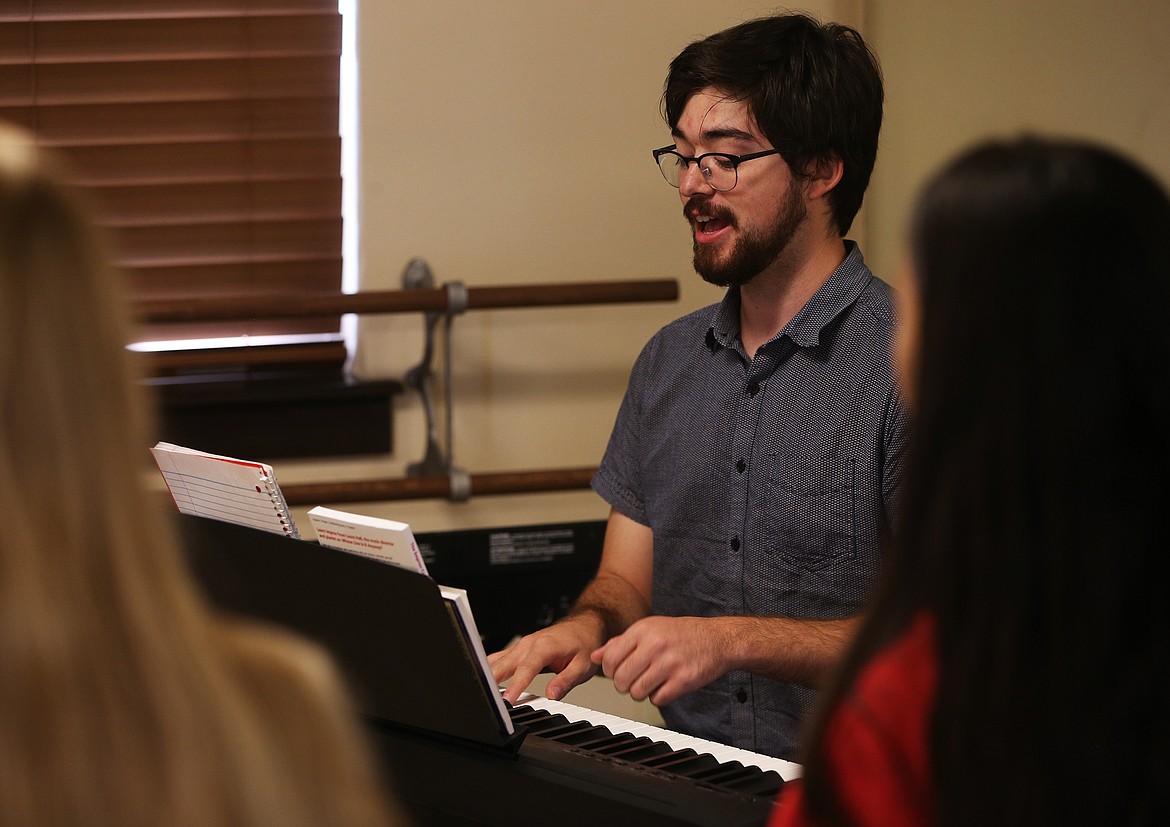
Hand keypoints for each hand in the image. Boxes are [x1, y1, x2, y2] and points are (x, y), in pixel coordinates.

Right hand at [488, 614, 603, 703]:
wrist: (583, 626)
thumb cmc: (583, 643)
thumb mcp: (582, 666)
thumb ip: (566, 681)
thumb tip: (551, 695)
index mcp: (545, 646)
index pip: (526, 668)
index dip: (516, 685)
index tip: (507, 700)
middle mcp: (529, 643)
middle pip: (504, 663)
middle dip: (491, 680)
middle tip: (484, 699)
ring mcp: (522, 645)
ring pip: (498, 660)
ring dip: (487, 674)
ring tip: (479, 692)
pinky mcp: (519, 649)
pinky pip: (500, 658)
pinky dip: (491, 669)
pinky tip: (485, 681)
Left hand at [590, 615, 729, 706]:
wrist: (717, 639)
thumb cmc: (680, 634)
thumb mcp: (649, 629)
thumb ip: (621, 642)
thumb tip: (595, 656)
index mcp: (643, 630)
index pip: (609, 659)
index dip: (609, 670)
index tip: (617, 671)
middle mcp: (655, 645)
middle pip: (621, 680)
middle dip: (624, 685)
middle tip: (633, 680)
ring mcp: (670, 663)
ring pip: (637, 693)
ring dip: (641, 693)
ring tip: (650, 683)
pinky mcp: (684, 680)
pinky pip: (657, 699)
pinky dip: (658, 697)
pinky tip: (665, 686)